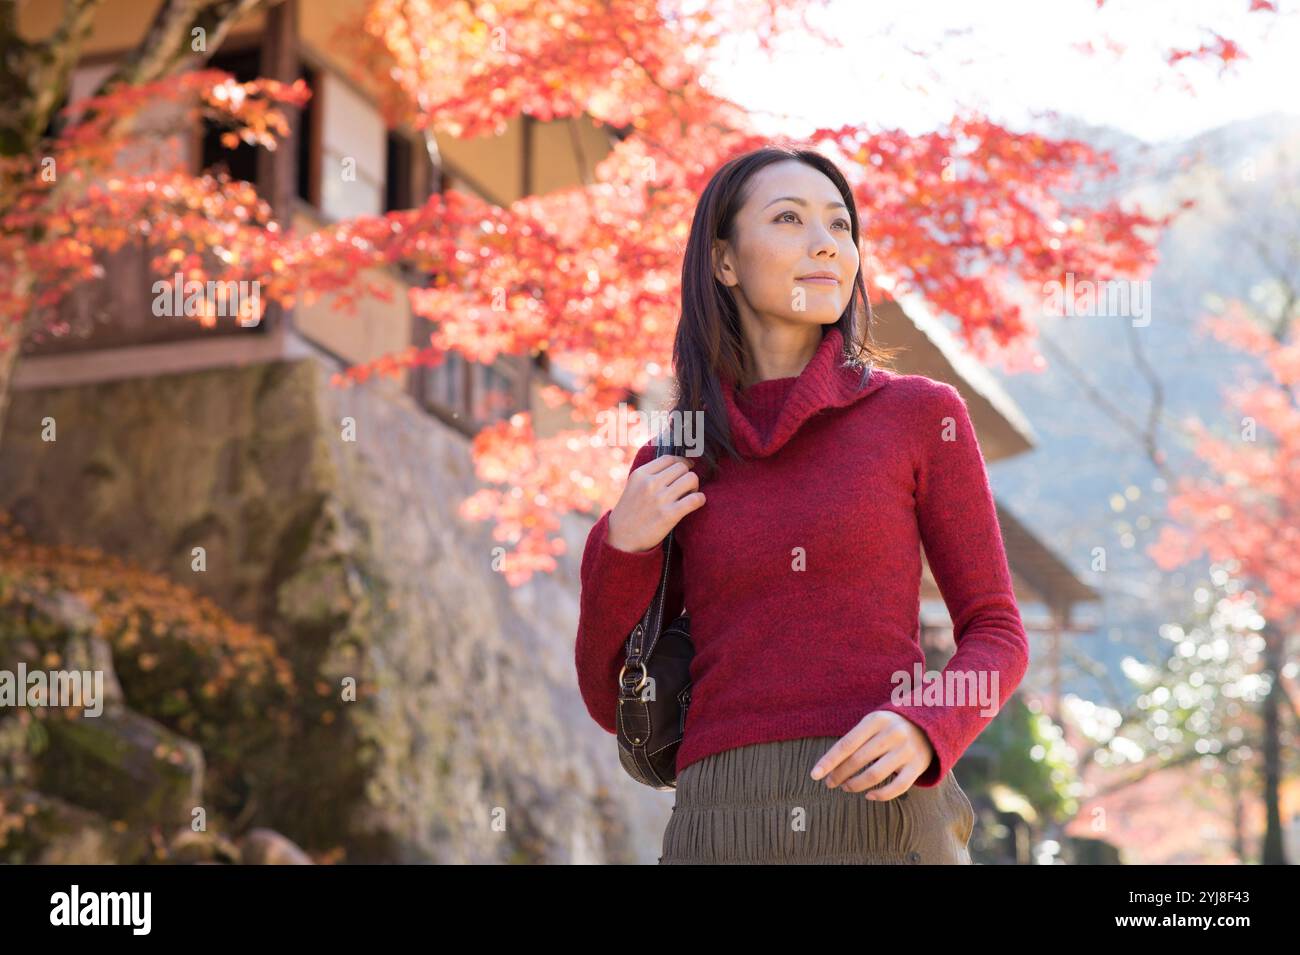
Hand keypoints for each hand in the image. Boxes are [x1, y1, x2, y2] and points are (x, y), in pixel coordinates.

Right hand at [606, 452, 704, 552]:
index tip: (684, 471)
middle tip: (685, 487)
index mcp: (640, 474)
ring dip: (694, 486)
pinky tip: (696, 503)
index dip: (681, 463)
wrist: (621, 539)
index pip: (669, 458)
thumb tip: (677, 463)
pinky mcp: (669, 515)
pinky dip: (700, 499)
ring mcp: (660, 499)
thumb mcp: (633, 486)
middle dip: (687, 475)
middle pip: (682, 467)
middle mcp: (650, 483)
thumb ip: (650, 474)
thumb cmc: (631, 512)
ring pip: (692, 478)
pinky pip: (696, 499)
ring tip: (688, 495)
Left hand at [809, 711, 935, 800]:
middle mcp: (892, 733)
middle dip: (840, 774)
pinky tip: (869, 795)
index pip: (846, 744)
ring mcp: (906, 750)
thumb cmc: (889, 728)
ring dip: (856, 785)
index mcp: (876, 720)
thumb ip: (854, 740)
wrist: (928, 726)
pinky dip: (881, 795)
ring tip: (846, 787)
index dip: (829, 761)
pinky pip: (898, 786)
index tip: (814, 775)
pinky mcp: (918, 765)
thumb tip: (828, 767)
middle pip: (859, 760)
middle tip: (830, 783)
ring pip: (875, 775)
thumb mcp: (872, 724)